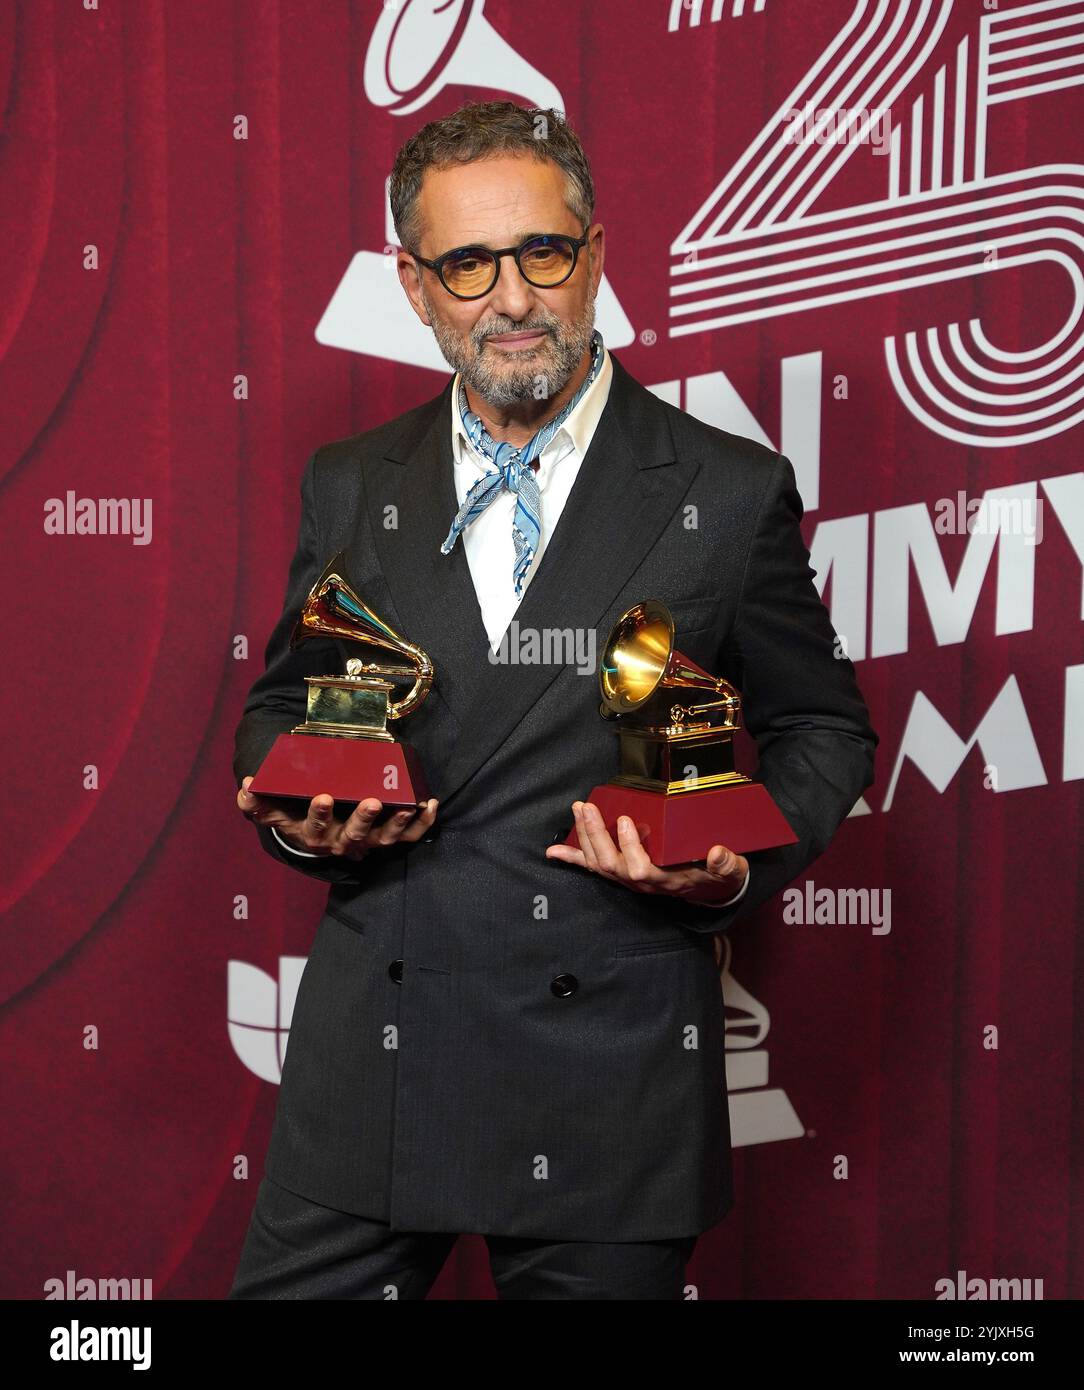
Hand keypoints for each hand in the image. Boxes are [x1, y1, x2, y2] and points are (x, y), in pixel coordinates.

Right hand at [237, 776, 438, 861]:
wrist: (317, 834)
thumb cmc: (297, 815)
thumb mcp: (276, 811)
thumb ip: (258, 802)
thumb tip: (245, 787)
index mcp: (314, 835)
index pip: (314, 827)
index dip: (319, 814)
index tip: (323, 797)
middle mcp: (342, 842)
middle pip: (353, 836)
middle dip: (362, 819)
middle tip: (371, 801)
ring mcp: (367, 842)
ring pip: (384, 839)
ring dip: (397, 824)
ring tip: (408, 806)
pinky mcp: (387, 838)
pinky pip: (408, 836)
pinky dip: (420, 824)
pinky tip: (429, 804)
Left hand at [544, 799, 748, 904]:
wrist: (710, 889)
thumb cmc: (717, 875)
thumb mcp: (731, 870)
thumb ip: (727, 863)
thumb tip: (718, 853)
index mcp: (667, 880)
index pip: (641, 870)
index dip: (631, 848)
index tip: (626, 821)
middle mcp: (643, 883)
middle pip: (611, 865)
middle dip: (596, 836)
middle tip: (588, 808)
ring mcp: (629, 880)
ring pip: (599, 864)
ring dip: (584, 838)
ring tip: (578, 811)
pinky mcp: (621, 873)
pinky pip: (593, 868)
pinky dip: (573, 858)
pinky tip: (554, 852)